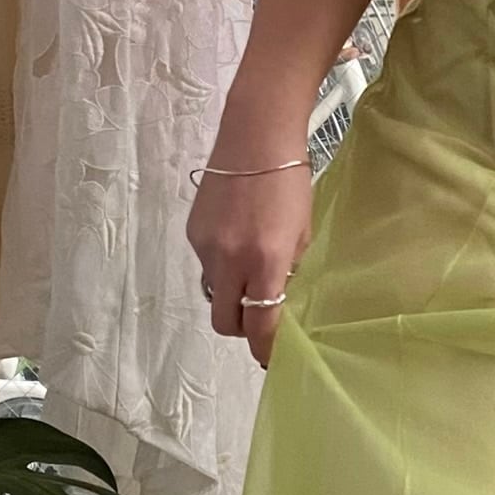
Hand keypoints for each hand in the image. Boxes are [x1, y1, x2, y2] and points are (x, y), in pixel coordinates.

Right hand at [186, 159, 311, 367]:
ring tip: (249, 266)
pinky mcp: (192, 233)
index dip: (264, 349)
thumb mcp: (302, 233)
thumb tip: (280, 302)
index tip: (271, 357)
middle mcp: (230, 260)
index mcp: (265, 262)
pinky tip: (236, 239)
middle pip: (225, 322)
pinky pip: (206, 265)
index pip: (259, 325)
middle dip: (242, 329)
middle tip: (259, 319)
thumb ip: (289, 272)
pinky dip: (222, 265)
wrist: (255, 136)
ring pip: (215, 292)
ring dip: (231, 293)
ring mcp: (206, 247)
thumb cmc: (289, 183)